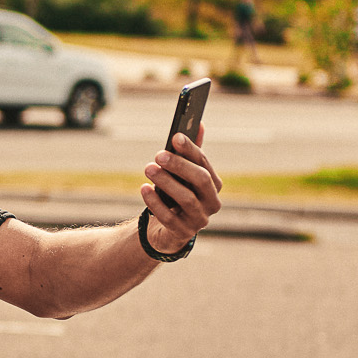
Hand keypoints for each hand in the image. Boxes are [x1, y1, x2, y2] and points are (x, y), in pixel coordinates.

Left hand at [140, 131, 221, 251]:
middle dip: (180, 165)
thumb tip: (199, 123)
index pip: (204, 164)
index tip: (175, 137)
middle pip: (201, 180)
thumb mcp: (183, 175)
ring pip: (186, 199)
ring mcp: (199, 220)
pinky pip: (170, 218)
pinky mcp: (183, 233)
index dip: (191, 150)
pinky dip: (156, 203)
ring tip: (148, 168)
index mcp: (214, 185)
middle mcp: (212, 203)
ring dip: (167, 182)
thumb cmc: (176, 195)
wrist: (167, 230)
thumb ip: (190, 153)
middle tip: (158, 154)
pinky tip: (144, 189)